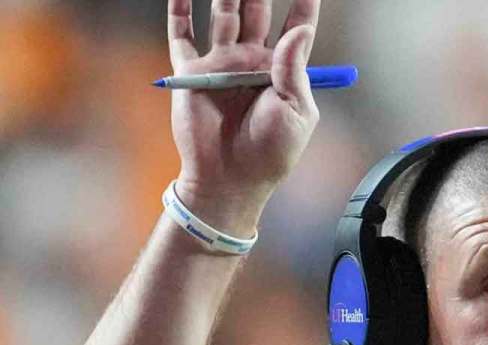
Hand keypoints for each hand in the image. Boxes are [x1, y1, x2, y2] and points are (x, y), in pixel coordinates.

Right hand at [167, 0, 320, 231]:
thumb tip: (298, 30)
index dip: (304, 4)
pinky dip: (178, 10)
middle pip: (257, 11)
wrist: (231, 179)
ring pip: (223, 15)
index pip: (296, 27)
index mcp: (282, 70)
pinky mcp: (192, 72)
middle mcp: (252, 60)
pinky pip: (182, 35)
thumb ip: (294, 68)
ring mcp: (221, 64)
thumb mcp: (295, 111)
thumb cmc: (270, 152)